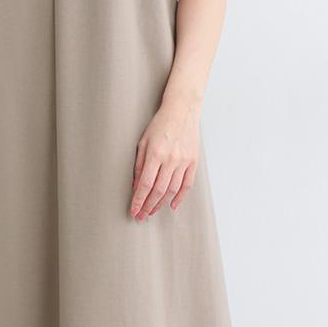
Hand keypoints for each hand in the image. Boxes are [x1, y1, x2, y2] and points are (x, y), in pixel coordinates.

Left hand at [130, 101, 199, 219]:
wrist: (182, 110)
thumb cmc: (160, 124)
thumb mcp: (143, 142)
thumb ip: (139, 165)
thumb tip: (136, 186)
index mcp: (156, 153)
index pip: (145, 184)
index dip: (139, 200)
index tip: (134, 211)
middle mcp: (171, 159)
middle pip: (159, 191)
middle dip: (148, 206)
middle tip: (141, 216)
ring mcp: (184, 161)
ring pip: (172, 190)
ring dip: (161, 204)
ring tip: (152, 211)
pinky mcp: (193, 161)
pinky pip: (187, 184)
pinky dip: (180, 197)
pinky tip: (172, 205)